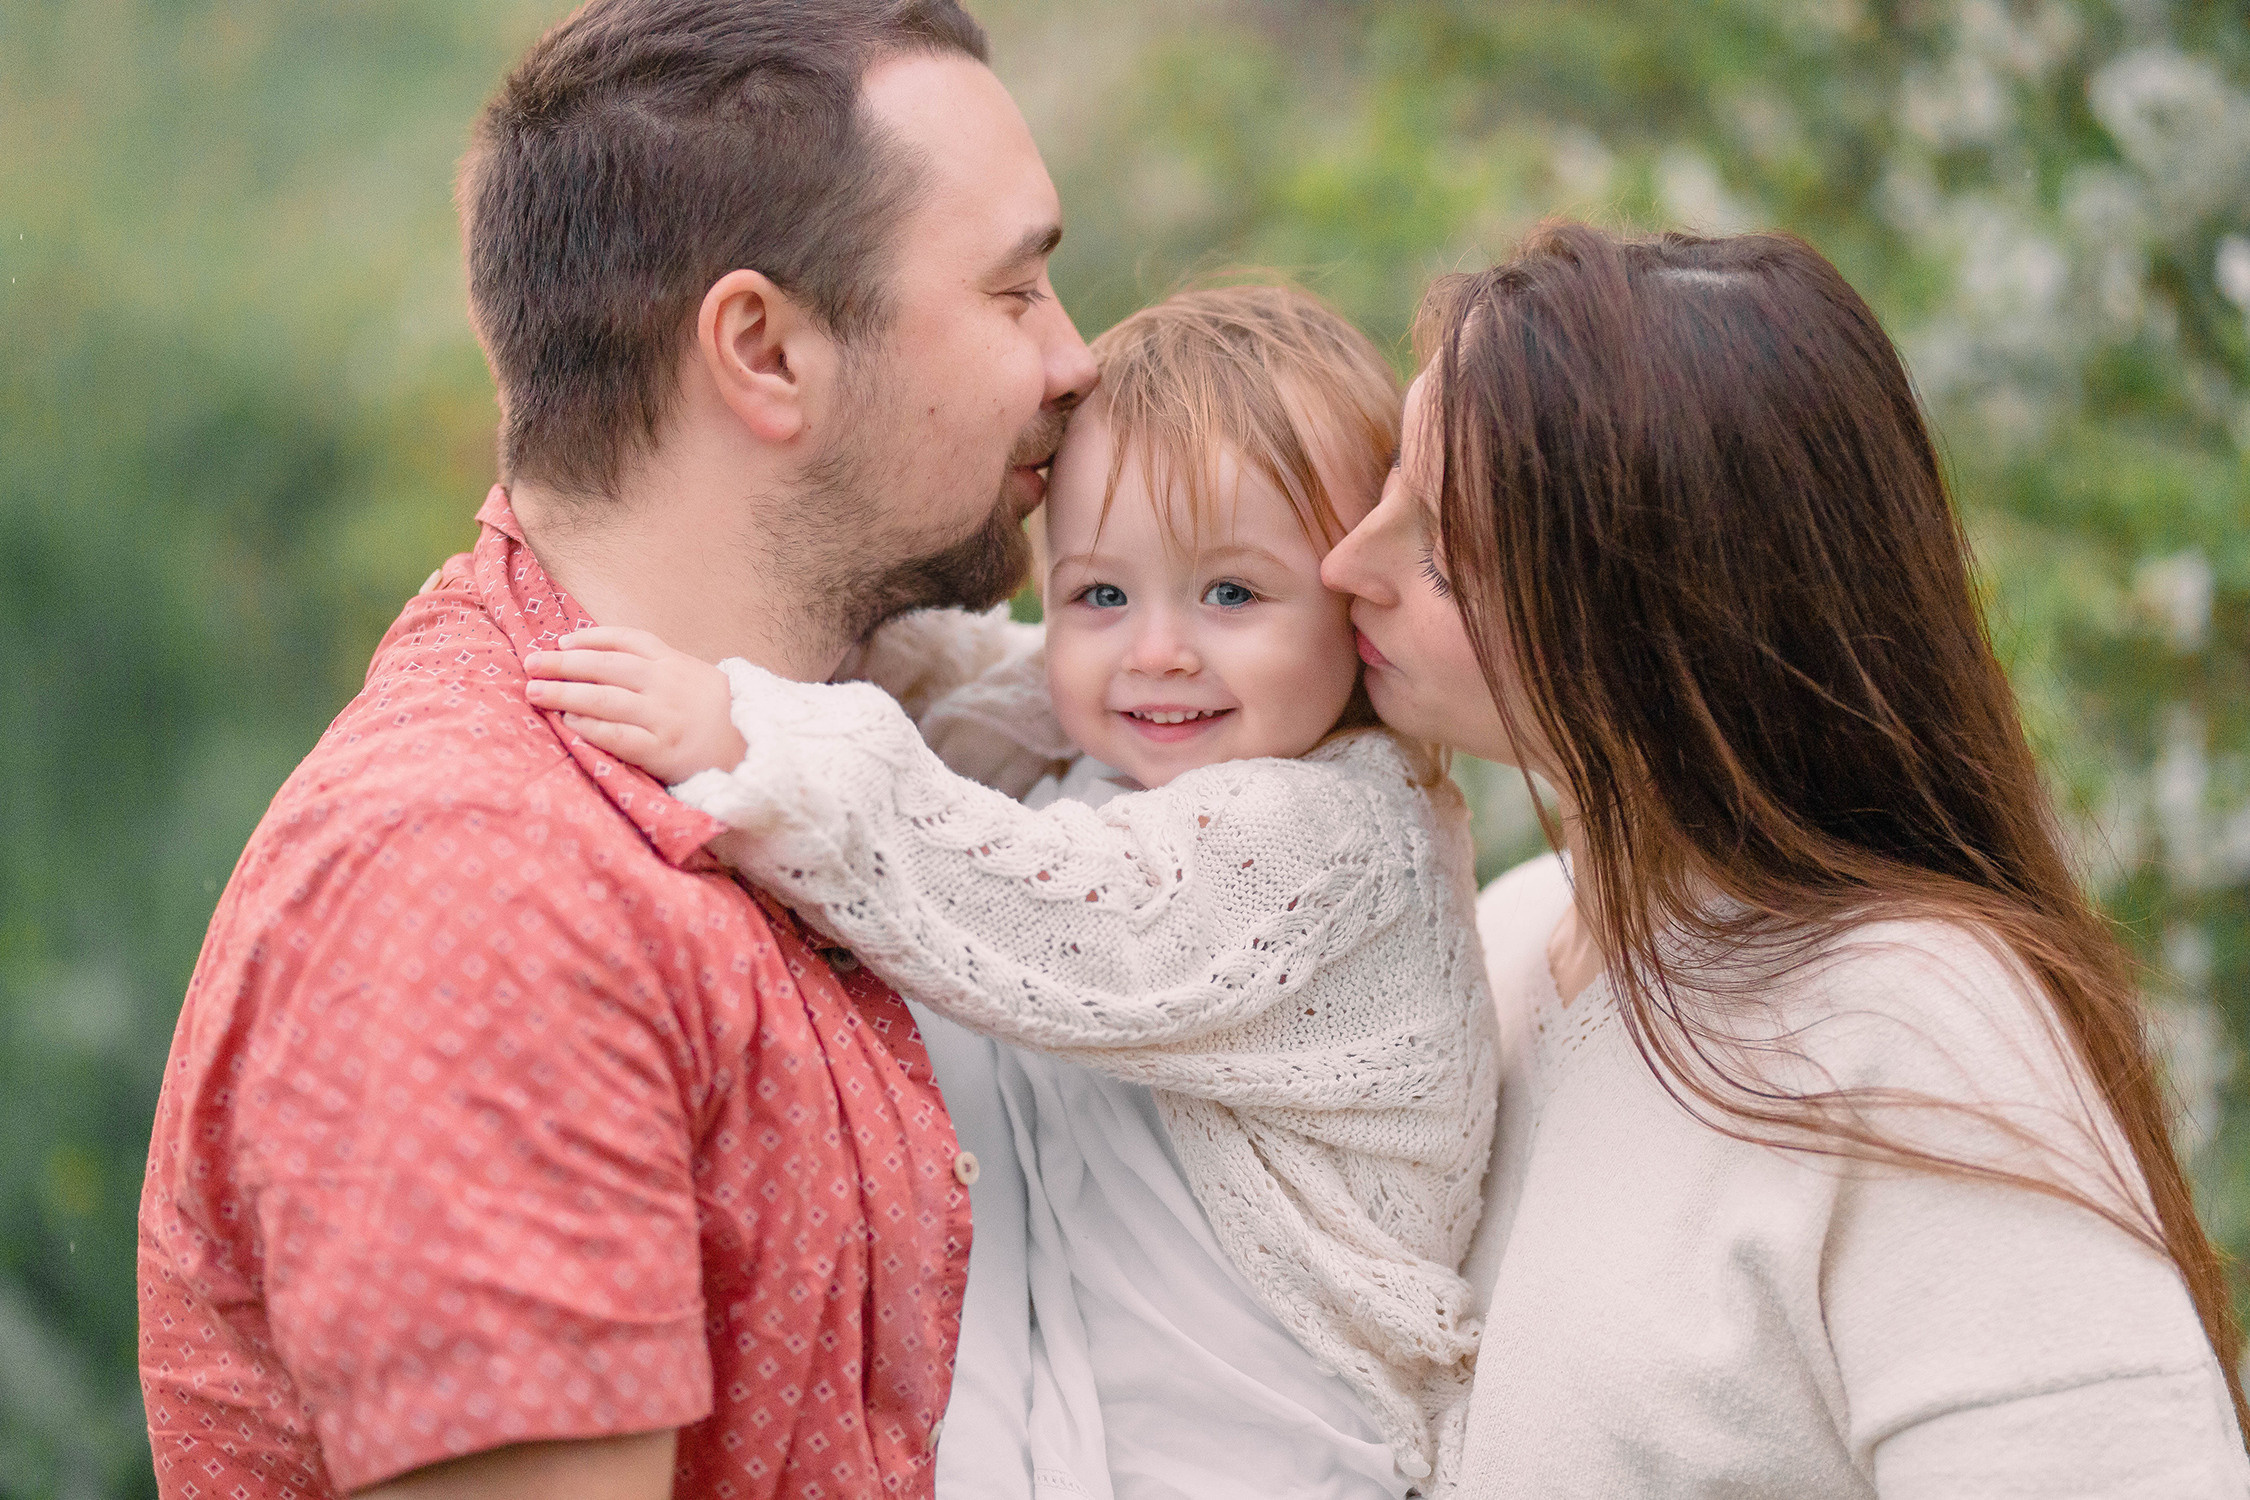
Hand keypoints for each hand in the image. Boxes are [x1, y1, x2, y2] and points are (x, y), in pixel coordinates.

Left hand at [523, 626, 747, 784]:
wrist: (755, 754)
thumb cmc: (718, 718)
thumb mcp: (697, 678)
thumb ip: (661, 667)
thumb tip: (606, 657)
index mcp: (676, 664)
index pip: (628, 642)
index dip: (592, 639)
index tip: (562, 642)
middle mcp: (668, 686)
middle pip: (607, 667)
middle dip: (564, 664)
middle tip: (531, 663)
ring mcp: (664, 718)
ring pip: (605, 699)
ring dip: (565, 693)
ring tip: (535, 692)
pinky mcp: (662, 751)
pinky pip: (617, 735)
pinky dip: (590, 726)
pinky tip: (568, 721)